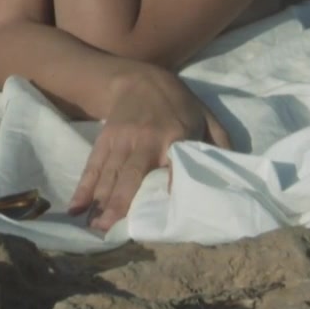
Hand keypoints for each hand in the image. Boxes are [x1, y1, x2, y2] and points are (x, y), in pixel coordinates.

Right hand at [69, 64, 230, 229]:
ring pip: (110, 174)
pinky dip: (83, 188)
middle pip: (132, 176)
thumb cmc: (177, 104)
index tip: (160, 214)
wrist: (139, 79)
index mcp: (176, 136)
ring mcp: (122, 140)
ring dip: (100, 202)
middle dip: (119, 203)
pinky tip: (76, 207)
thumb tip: (233, 174)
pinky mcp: (105, 140)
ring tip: (94, 227)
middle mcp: (146, 140)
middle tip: (110, 229)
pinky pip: (93, 166)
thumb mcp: (206, 118)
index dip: (167, 188)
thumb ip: (220, 144)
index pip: (174, 166)